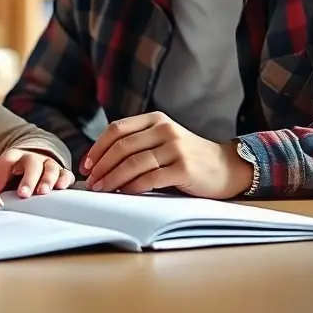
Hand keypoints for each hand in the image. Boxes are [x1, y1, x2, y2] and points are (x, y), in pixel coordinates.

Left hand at [0, 149, 74, 197]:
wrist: (35, 161)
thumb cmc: (16, 175)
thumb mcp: (3, 176)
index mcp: (15, 157)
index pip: (8, 160)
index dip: (3, 173)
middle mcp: (33, 158)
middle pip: (32, 164)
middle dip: (28, 179)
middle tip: (23, 194)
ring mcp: (48, 164)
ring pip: (50, 168)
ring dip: (47, 179)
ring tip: (43, 191)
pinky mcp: (62, 172)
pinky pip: (65, 173)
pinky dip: (64, 179)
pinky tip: (61, 187)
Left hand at [80, 113, 252, 199]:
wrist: (226, 167)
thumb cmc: (188, 158)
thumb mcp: (163, 141)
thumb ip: (138, 145)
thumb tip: (101, 164)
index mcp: (156, 119)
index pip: (117, 129)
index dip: (98, 147)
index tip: (86, 165)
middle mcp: (165, 129)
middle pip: (122, 146)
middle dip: (102, 166)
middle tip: (91, 182)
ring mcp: (175, 148)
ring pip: (133, 163)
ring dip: (113, 178)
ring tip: (102, 189)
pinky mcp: (184, 168)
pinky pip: (151, 178)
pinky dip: (133, 187)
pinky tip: (124, 193)